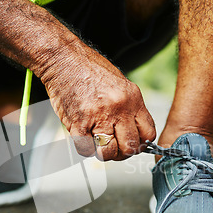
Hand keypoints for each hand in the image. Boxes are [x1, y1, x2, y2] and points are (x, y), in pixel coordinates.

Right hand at [41, 45, 155, 160]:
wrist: (63, 59)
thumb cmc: (89, 69)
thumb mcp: (120, 84)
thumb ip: (129, 107)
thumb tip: (133, 130)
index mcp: (132, 99)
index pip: (148, 133)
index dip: (141, 143)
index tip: (133, 143)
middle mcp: (118, 109)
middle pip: (129, 147)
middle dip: (123, 152)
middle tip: (115, 147)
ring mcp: (98, 117)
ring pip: (108, 152)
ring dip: (104, 153)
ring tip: (99, 144)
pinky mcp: (78, 124)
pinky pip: (86, 149)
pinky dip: (85, 148)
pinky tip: (85, 138)